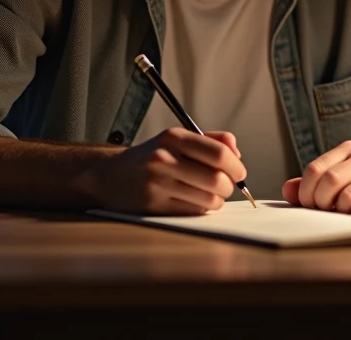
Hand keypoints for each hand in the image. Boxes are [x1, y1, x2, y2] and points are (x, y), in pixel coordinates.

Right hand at [91, 128, 245, 215]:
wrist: (111, 175)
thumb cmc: (151, 158)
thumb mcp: (177, 139)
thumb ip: (211, 140)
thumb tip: (236, 152)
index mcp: (174, 138)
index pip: (219, 153)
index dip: (236, 166)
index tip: (239, 172)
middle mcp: (164, 159)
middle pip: (217, 179)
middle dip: (228, 186)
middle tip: (225, 186)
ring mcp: (157, 184)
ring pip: (209, 199)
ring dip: (216, 200)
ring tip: (207, 194)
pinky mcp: (154, 206)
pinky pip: (193, 212)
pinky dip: (201, 209)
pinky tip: (192, 201)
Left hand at [281, 141, 350, 214]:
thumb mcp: (348, 172)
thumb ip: (317, 181)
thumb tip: (287, 190)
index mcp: (349, 149)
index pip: (315, 169)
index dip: (306, 192)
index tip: (310, 206)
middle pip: (330, 181)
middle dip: (322, 203)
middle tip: (326, 212)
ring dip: (342, 209)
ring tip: (345, 214)